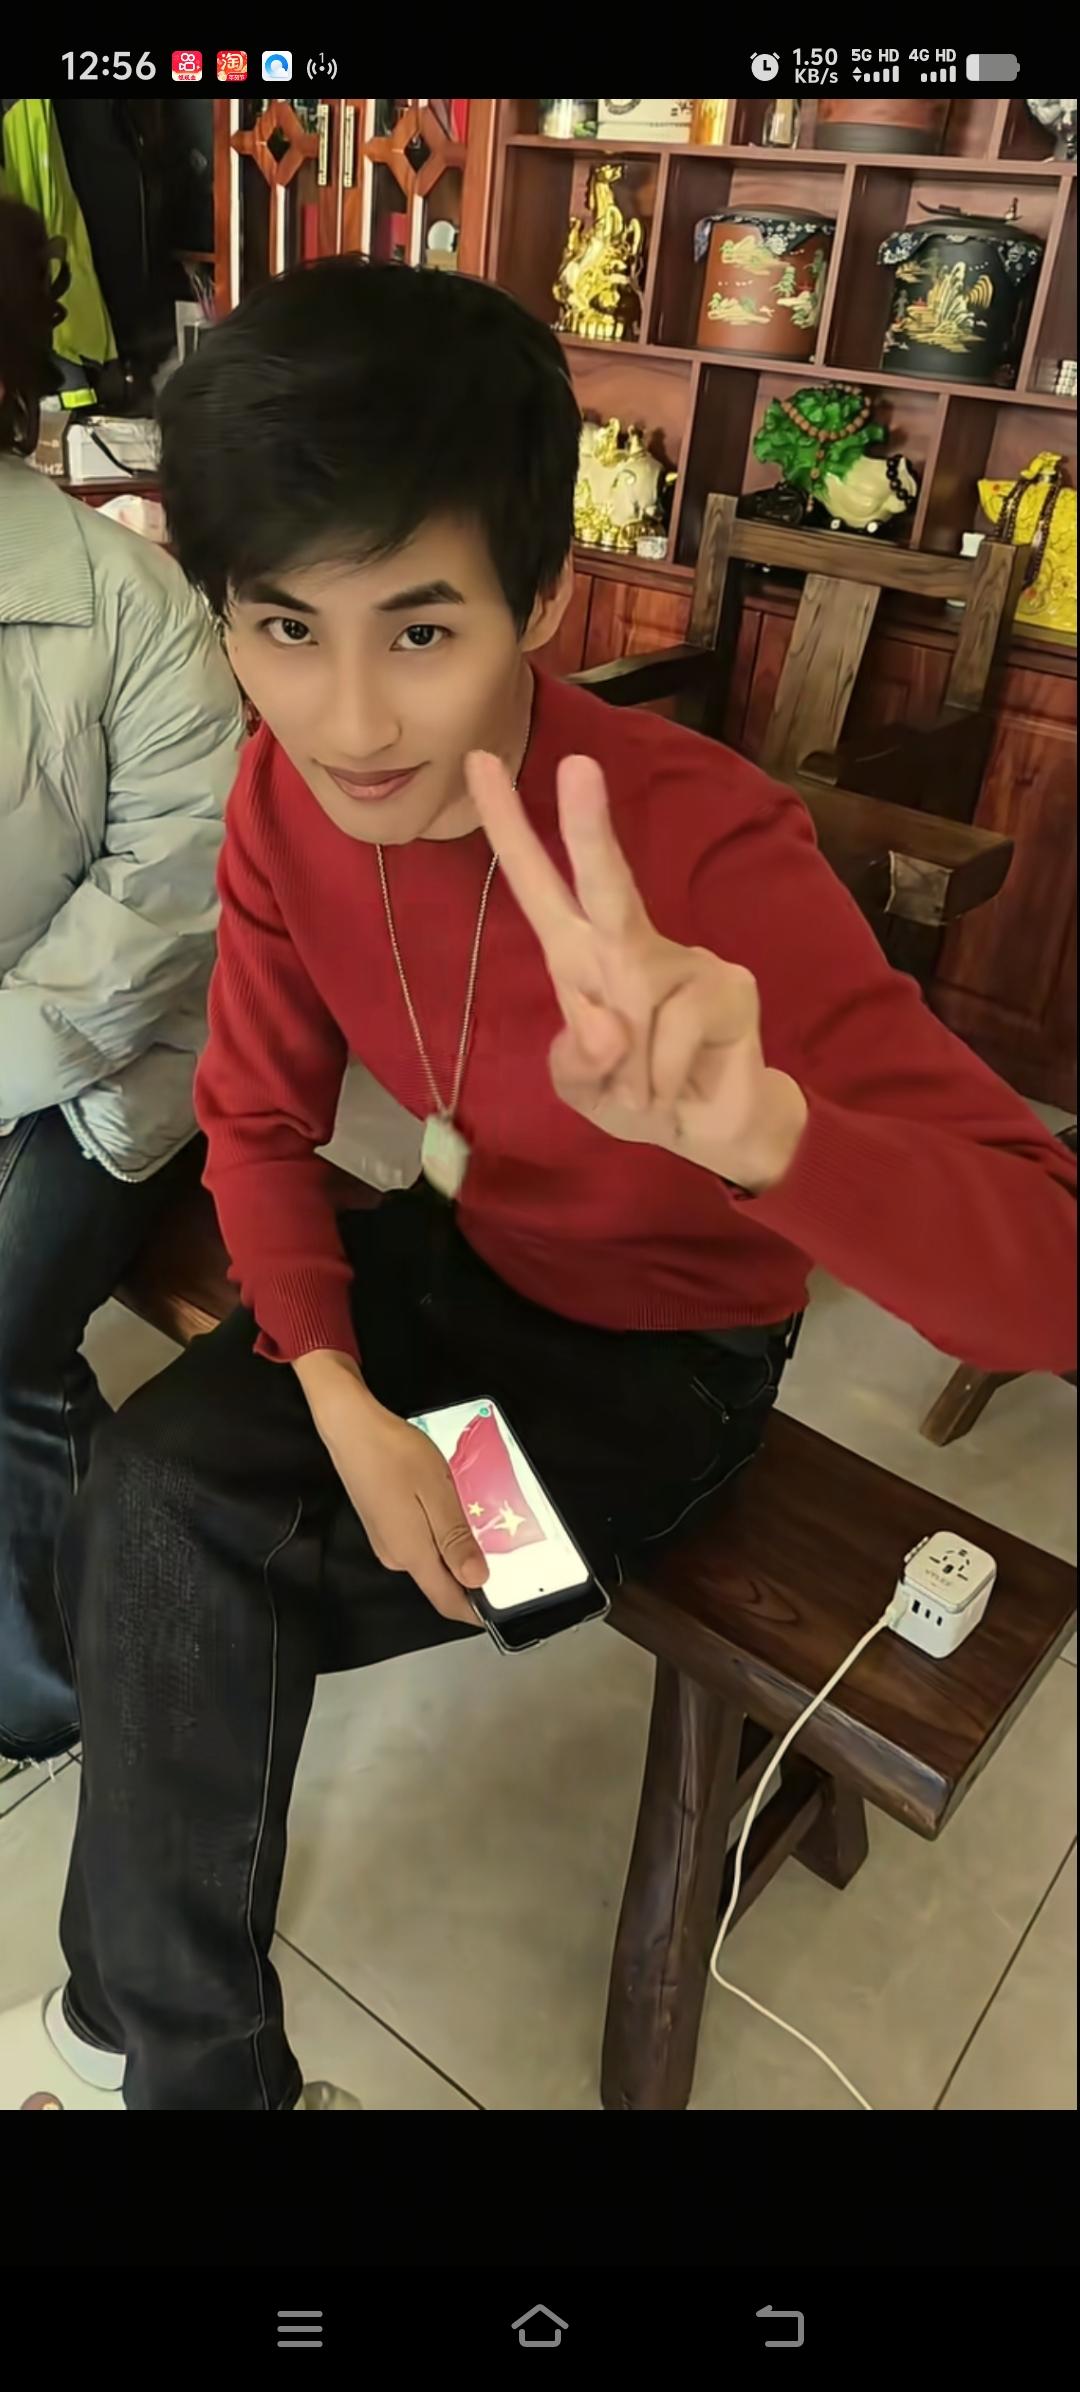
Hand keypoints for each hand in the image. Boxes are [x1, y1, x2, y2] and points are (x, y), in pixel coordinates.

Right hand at [297, 1360, 487, 1623]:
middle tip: (503, 1547)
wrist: (351, 1428)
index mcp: (412, 1555)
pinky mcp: (382, 1526)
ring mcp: (386, 1543)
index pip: (448, 1602)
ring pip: (431, 1560)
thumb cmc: (397, 1455)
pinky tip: (450, 1508)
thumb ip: (456, 1540)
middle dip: (472, 1573)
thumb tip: (477, 1581)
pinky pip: (419, 1543)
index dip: (477, 1611)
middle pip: (441, 1582)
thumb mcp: (438, 1493)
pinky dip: (441, 1535)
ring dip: (457, 1549)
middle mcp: (396, 1557)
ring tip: (481, 1520)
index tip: (506, 1606)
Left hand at [466, 750, 806, 1192]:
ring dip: (633, 1073)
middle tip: (578, 766)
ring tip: (647, 1093)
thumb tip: (608, 1024)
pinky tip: (680, 1085)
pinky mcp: (729, 986)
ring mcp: (685, 960)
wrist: (710, 1128)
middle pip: (605, 884)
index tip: (479, 762)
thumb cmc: (636, 1095)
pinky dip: (664, 1079)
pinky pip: (677, 1035)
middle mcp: (629, 945)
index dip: (509, 827)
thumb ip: (577, 1064)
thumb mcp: (583, 1090)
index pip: (538, 884)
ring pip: (640, 1004)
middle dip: (589, 831)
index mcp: (580, 957)